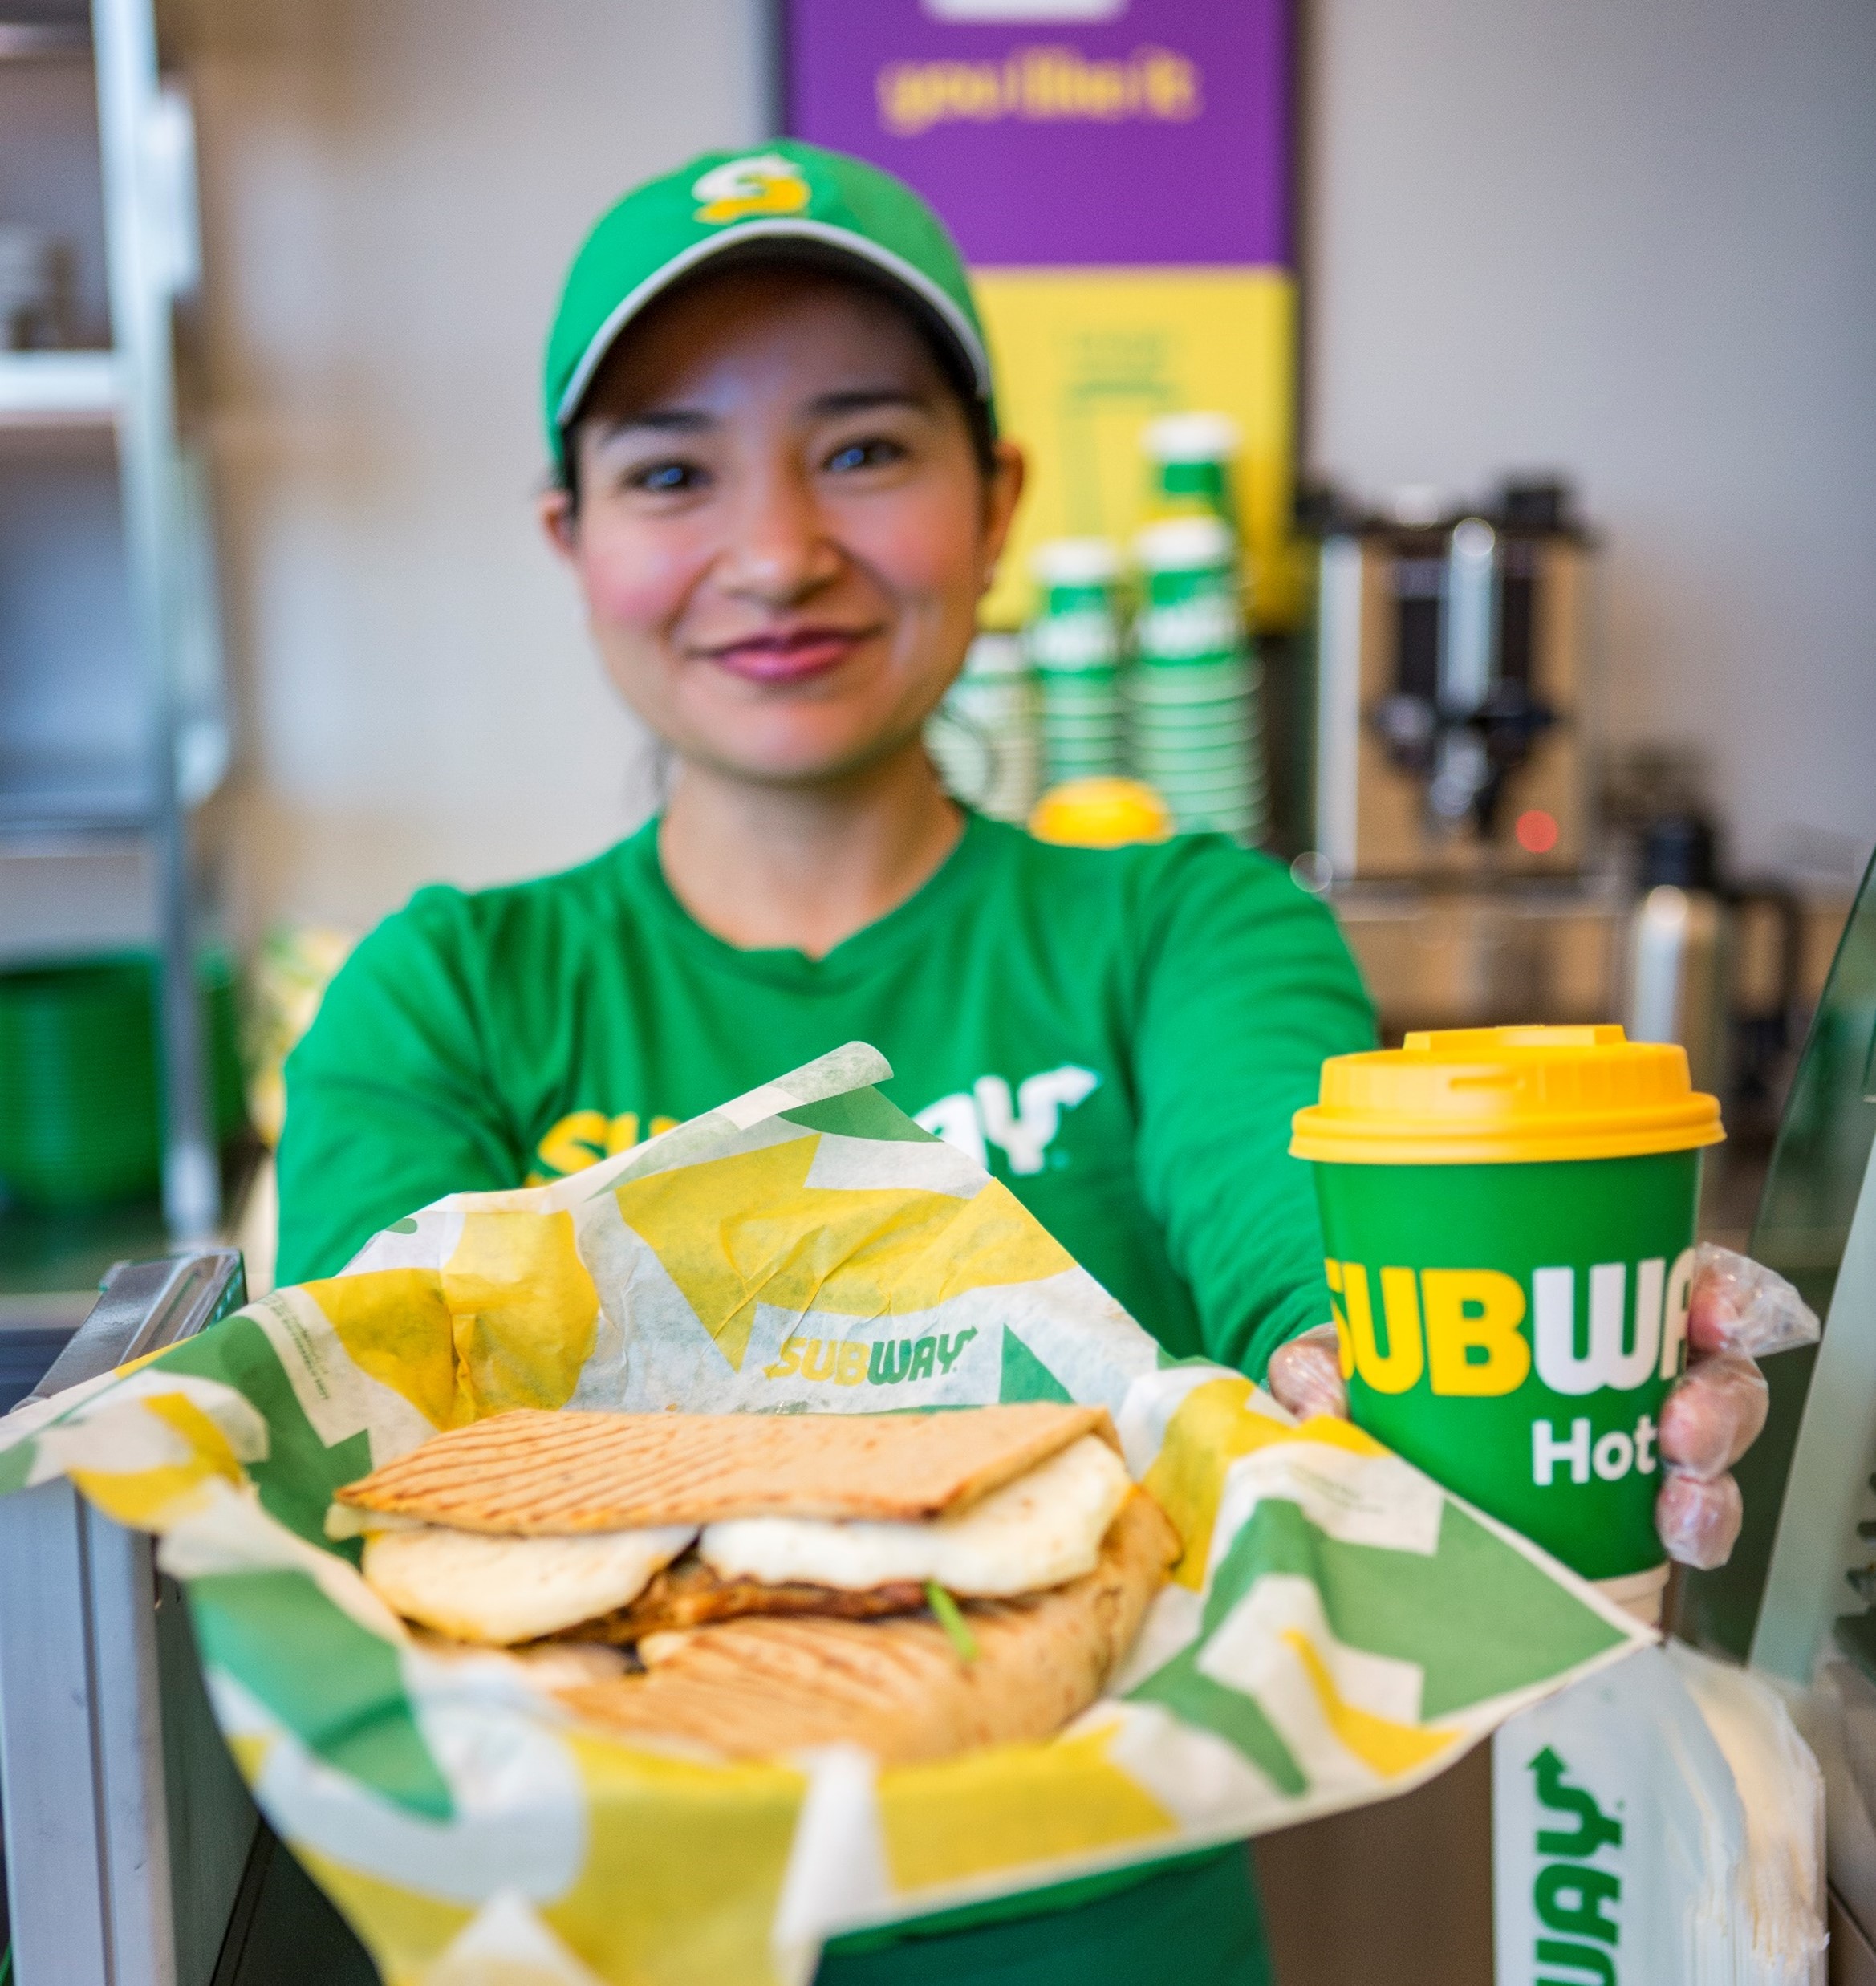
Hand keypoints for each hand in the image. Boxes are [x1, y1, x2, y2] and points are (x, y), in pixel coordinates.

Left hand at [1266, 1244, 1820, 1569]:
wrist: (1370, 1436)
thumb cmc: (1382, 1363)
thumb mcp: (1347, 1345)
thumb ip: (1316, 1363)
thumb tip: (1320, 1407)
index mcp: (1592, 1297)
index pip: (1685, 1280)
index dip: (1718, 1296)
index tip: (1709, 1317)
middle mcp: (1630, 1369)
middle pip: (1715, 1378)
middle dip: (1717, 1406)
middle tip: (1681, 1431)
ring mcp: (1635, 1450)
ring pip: (1708, 1464)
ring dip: (1708, 1491)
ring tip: (1675, 1515)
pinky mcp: (1624, 1524)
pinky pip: (1676, 1535)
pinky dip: (1683, 1545)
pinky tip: (1665, 1560)